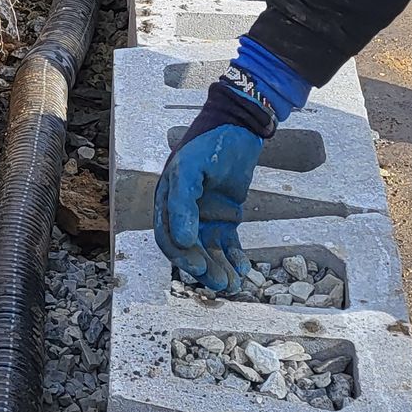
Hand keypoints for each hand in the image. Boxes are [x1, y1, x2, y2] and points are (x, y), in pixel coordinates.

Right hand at [155, 121, 262, 290]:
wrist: (239, 127)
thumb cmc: (209, 144)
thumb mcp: (190, 169)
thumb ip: (182, 204)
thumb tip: (181, 241)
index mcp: (167, 201)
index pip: (168, 237)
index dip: (182, 255)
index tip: (199, 266)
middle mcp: (183, 213)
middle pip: (190, 249)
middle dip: (205, 268)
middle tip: (221, 282)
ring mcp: (206, 216)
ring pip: (210, 251)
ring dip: (220, 268)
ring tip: (234, 283)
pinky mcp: (227, 217)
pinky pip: (229, 243)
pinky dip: (235, 257)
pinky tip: (244, 268)